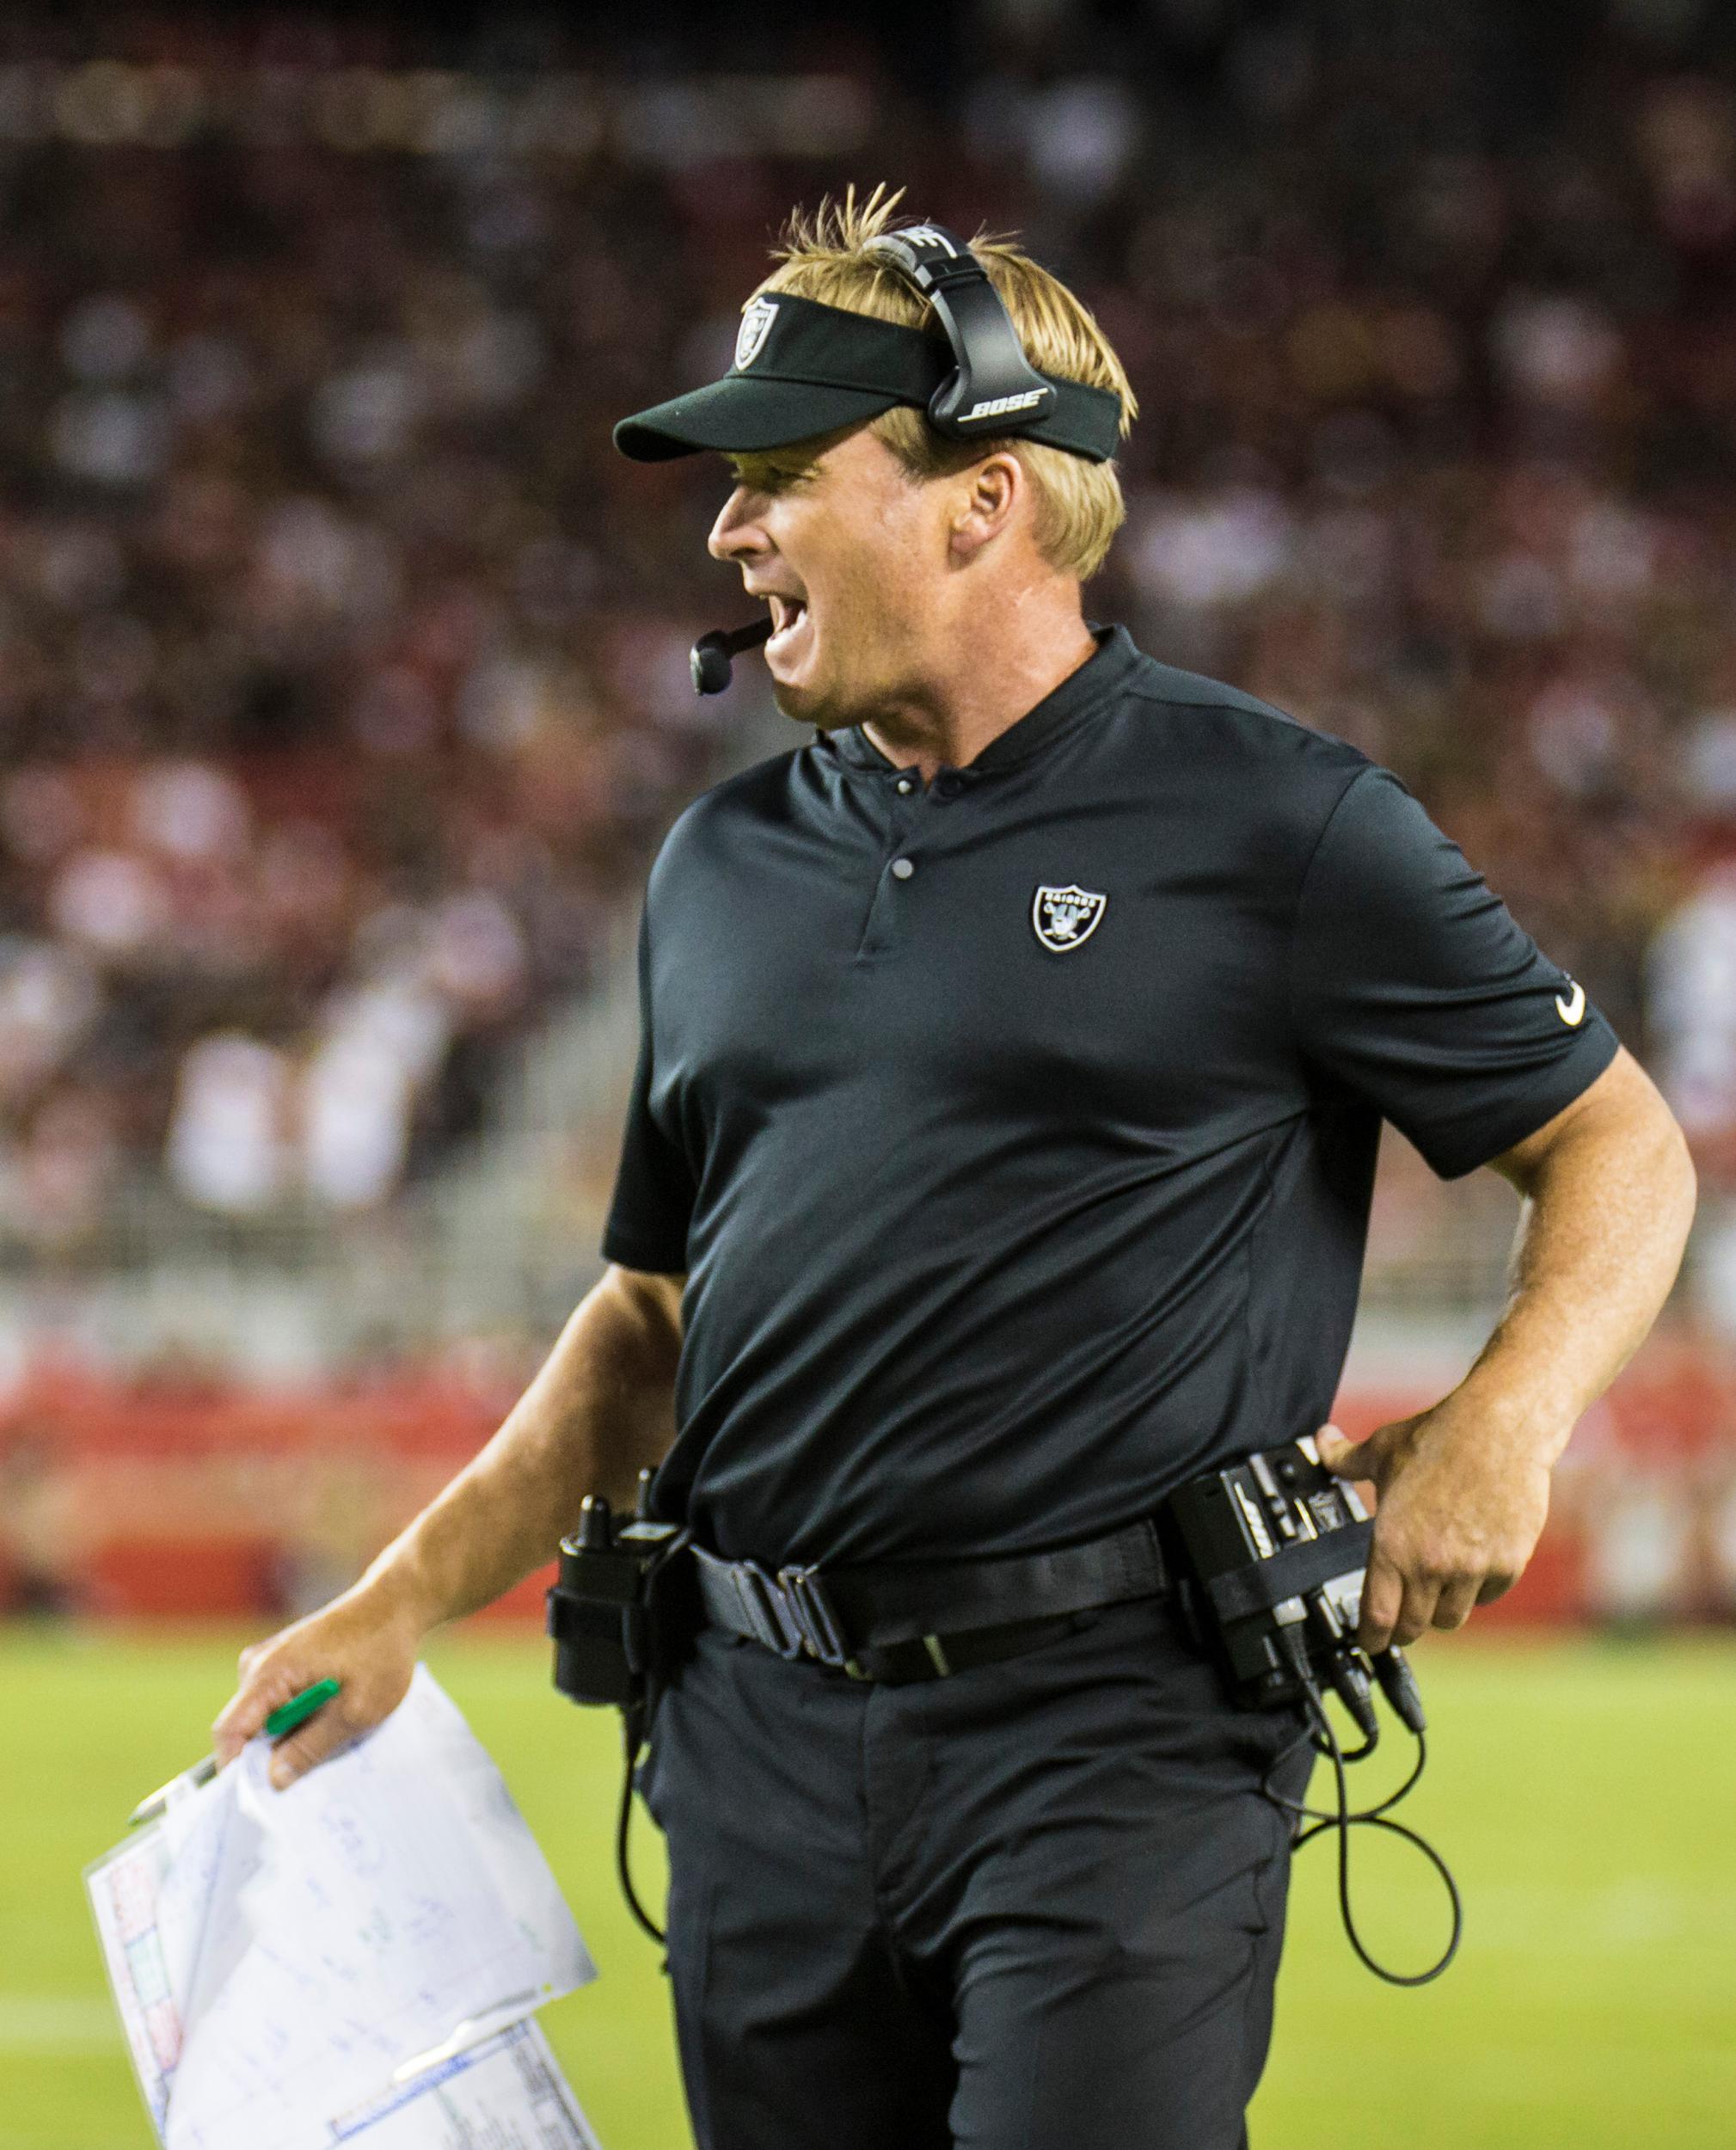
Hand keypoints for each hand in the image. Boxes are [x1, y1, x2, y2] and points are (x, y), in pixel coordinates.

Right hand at [212, 1576, 426, 1790]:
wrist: (397, 1603)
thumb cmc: (381, 1652)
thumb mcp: (355, 1712)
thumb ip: (310, 1748)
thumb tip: (273, 1780)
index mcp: (269, 1673)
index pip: (229, 1732)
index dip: (238, 1770)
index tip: (261, 1798)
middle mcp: (259, 1664)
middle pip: (246, 1728)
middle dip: (271, 1755)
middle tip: (311, 1774)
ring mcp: (270, 1660)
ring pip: (265, 1717)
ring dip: (291, 1735)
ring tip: (333, 1736)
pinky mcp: (285, 1661)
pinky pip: (278, 1702)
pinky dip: (300, 1717)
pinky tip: (333, 1717)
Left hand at [1314, 1406, 1554, 1652]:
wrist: (1499, 1429)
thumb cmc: (1438, 1438)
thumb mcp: (1380, 1449)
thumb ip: (1343, 1458)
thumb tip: (1318, 1441)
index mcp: (1392, 1545)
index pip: (1377, 1617)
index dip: (1370, 1637)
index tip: (1369, 1642)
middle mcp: (1430, 1565)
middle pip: (1414, 1627)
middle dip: (1404, 1629)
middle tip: (1400, 1624)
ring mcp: (1471, 1569)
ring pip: (1452, 1617)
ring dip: (1440, 1611)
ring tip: (1434, 1594)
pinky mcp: (1507, 1564)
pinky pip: (1487, 1596)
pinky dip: (1478, 1590)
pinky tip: (1471, 1570)